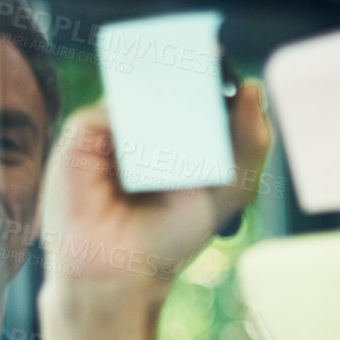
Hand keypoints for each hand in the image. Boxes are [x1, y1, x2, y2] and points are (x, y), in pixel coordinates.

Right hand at [38, 79, 272, 315]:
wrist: (121, 270)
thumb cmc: (173, 235)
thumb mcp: (229, 188)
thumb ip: (249, 142)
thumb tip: (254, 86)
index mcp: (185, 133)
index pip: (204, 90)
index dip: (218, 78)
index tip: (232, 70)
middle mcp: (149, 123)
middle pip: (173, 80)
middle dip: (193, 76)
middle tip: (211, 70)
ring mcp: (116, 126)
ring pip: (141, 89)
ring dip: (164, 94)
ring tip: (184, 109)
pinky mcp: (85, 133)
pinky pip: (110, 108)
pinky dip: (131, 118)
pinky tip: (147, 142)